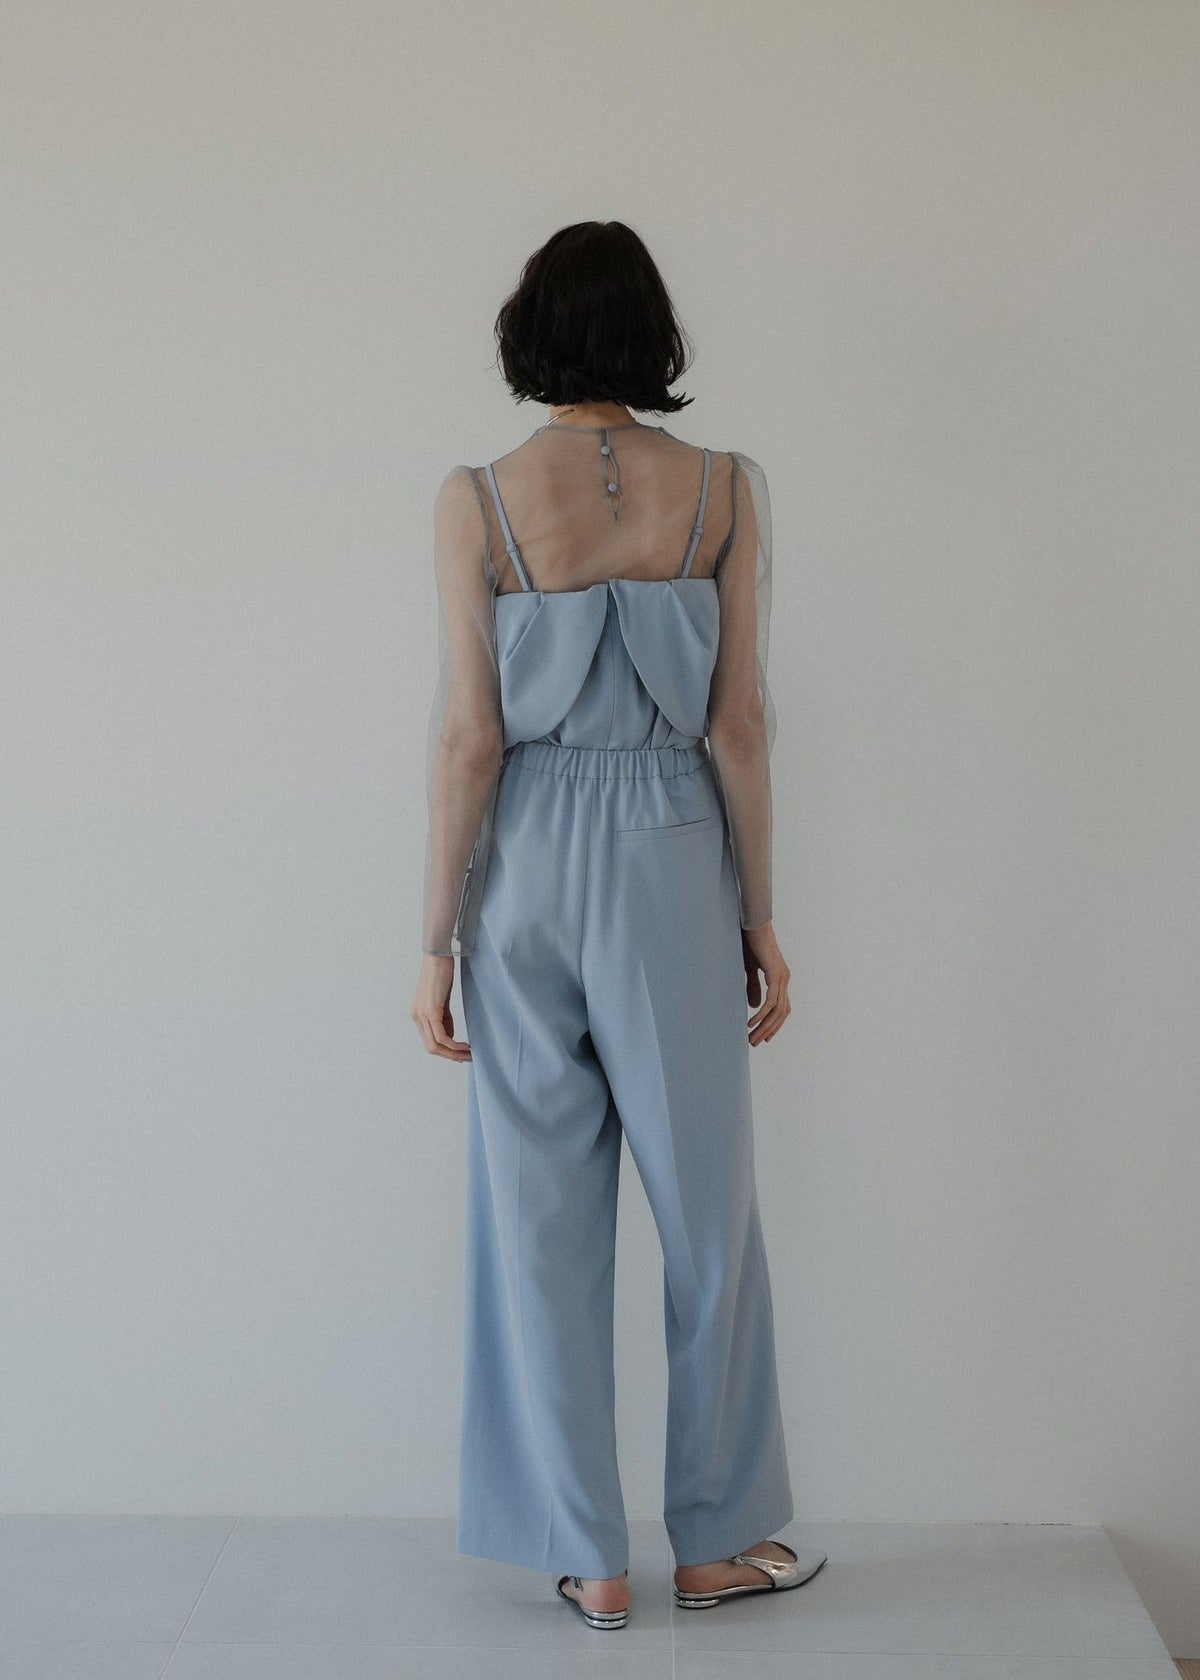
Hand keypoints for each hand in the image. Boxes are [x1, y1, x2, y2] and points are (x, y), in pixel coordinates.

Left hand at [411, 953, 471, 1061]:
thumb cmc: (441, 974)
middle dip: (451, 1056)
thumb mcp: (442, 1001)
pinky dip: (454, 1045)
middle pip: (431, 1048)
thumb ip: (444, 1019)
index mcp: (418, 1016)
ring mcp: (422, 1015)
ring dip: (454, 1054)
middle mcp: (417, 1017)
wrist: (437, 955)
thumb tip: (449, 1037)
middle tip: (468, 1058)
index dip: (446, 1052)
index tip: (462, 1054)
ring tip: (469, 1054)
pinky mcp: (431, 1010)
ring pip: (436, 1045)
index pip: (430, 1042)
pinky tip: (465, 1045)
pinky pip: (441, 1037)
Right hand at [741, 923, 791, 1045]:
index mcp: (780, 978)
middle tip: (754, 1042)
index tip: (763, 1037)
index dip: (774, 1024)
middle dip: (768, 1029)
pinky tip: (751, 1022)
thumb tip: (754, 1006)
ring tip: (751, 1037)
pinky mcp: (775, 973)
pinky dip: (762, 1014)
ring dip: (764, 1026)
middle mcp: (784, 979)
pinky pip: (771, 1001)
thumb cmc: (749, 942)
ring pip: (777, 1010)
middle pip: (781, 1013)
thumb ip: (753, 986)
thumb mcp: (749, 968)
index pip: (782, 1008)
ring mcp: (782, 976)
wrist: (752, 923)